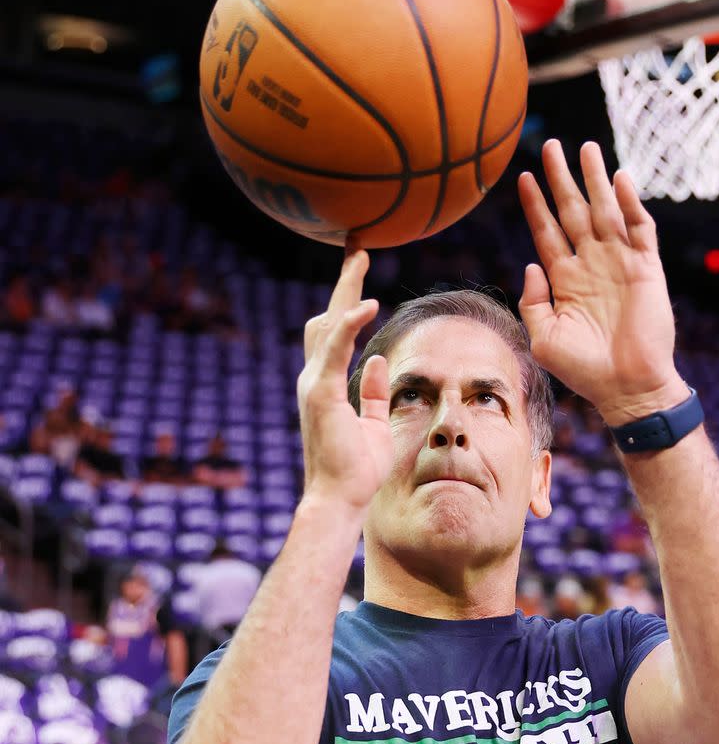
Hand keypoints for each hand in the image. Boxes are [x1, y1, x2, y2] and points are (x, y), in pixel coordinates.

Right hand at [297, 249, 393, 510]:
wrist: (338, 498)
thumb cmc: (356, 470)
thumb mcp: (374, 423)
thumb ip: (374, 392)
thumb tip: (379, 361)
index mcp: (325, 384)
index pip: (335, 331)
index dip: (347, 299)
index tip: (360, 269)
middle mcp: (314, 377)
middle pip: (327, 316)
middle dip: (343, 280)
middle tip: (358, 245)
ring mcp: (314, 383)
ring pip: (328, 323)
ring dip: (345, 287)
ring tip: (361, 255)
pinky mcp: (321, 391)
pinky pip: (335, 346)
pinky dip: (350, 322)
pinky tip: (368, 303)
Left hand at [517, 140, 688, 425]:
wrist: (627, 388)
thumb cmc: (584, 370)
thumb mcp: (543, 338)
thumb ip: (532, 302)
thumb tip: (530, 264)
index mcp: (565, 280)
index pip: (547, 231)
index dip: (536, 205)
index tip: (524, 177)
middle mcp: (591, 265)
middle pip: (573, 211)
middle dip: (563, 179)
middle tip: (552, 146)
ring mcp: (620, 264)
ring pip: (605, 211)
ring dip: (596, 180)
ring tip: (586, 148)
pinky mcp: (647, 268)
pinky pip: (639, 228)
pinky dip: (631, 203)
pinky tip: (619, 179)